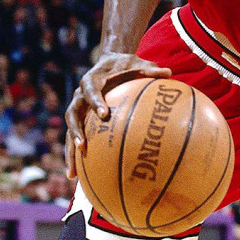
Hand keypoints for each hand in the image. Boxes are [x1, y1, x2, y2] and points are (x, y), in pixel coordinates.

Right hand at [64, 52, 173, 179]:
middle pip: (72, 114)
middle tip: (83, 146)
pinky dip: (75, 156)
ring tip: (73, 172)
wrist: (110, 63)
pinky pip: (75, 138)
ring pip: (69, 131)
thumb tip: (170, 72)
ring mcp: (78, 108)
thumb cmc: (126, 65)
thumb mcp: (138, 63)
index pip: (91, 90)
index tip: (103, 114)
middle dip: (76, 131)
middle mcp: (80, 95)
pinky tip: (78, 176)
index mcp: (92, 79)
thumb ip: (151, 69)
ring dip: (70, 151)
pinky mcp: (81, 118)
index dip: (95, 101)